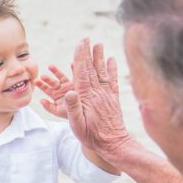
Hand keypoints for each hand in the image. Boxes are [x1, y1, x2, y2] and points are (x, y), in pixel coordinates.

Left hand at [35, 65, 73, 118]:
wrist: (83, 114)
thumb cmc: (70, 114)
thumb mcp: (58, 112)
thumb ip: (49, 107)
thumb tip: (41, 100)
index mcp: (55, 95)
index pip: (46, 89)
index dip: (41, 85)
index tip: (35, 81)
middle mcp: (61, 88)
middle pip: (52, 82)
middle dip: (47, 78)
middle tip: (42, 76)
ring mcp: (69, 85)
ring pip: (61, 77)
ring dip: (56, 71)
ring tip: (50, 66)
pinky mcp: (77, 84)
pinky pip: (76, 76)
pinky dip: (74, 69)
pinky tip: (72, 64)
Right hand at [63, 38, 131, 160]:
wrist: (114, 144)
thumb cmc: (92, 136)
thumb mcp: (77, 125)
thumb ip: (73, 108)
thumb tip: (68, 92)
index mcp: (87, 97)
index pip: (82, 73)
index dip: (81, 57)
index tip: (80, 44)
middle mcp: (98, 93)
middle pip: (92, 69)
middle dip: (89, 53)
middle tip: (87, 39)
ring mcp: (107, 95)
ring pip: (103, 72)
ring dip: (100, 57)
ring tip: (99, 44)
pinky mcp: (113, 99)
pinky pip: (112, 80)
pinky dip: (112, 69)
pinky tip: (112, 60)